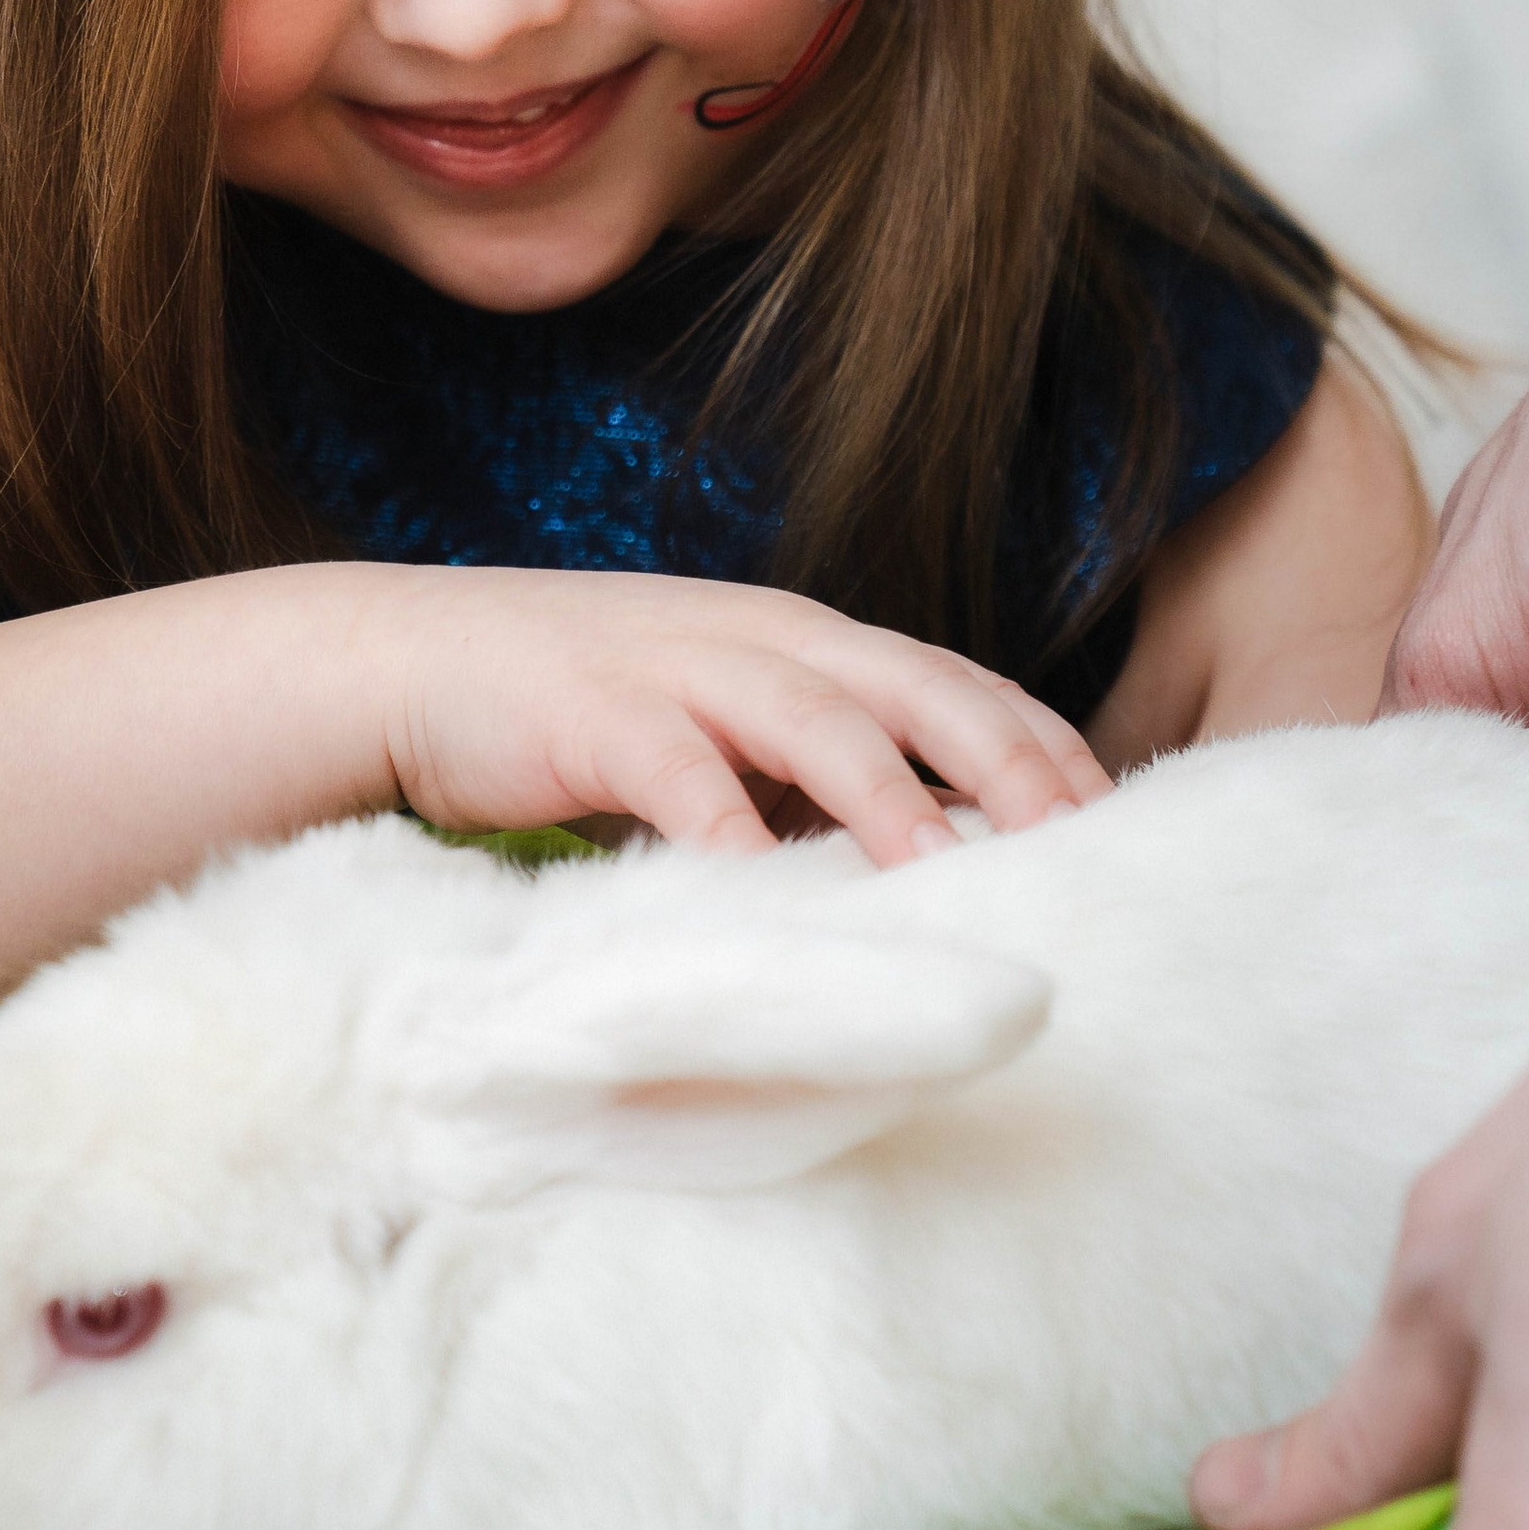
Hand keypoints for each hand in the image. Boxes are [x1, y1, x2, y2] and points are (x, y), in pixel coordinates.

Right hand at [369, 565, 1109, 865]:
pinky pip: (675, 769)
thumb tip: (931, 862)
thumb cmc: (580, 715)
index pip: (956, 683)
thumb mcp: (722, 732)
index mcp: (805, 642)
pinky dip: (726, 826)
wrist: (412, 661)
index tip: (1116, 820)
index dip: (1041, 744)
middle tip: (1077, 845)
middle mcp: (760, 640)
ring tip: (947, 878)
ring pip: (814, 718)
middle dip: (1005, 761)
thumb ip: (812, 777)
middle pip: (915, 688)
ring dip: (888, 798)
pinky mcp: (592, 712)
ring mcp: (679, 668)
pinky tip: (763, 889)